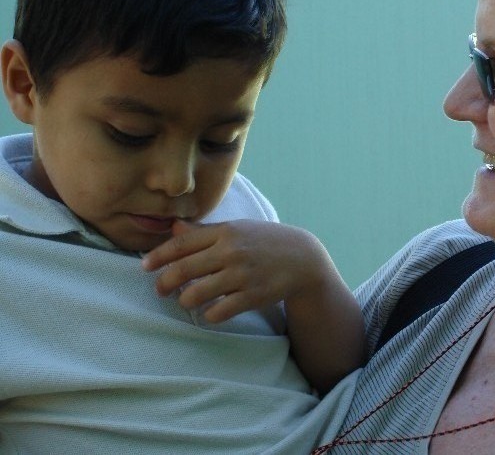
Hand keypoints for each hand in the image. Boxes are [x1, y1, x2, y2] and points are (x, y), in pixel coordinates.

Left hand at [142, 220, 330, 322]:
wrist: (302, 257)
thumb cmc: (264, 241)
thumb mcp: (237, 229)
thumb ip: (204, 231)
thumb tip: (173, 229)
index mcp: (225, 231)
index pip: (181, 244)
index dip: (158, 256)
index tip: (144, 266)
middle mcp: (232, 251)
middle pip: (183, 269)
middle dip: (164, 282)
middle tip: (160, 290)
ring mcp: (242, 274)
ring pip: (197, 294)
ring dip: (185, 301)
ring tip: (186, 301)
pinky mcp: (253, 296)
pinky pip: (219, 312)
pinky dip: (209, 314)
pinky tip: (210, 311)